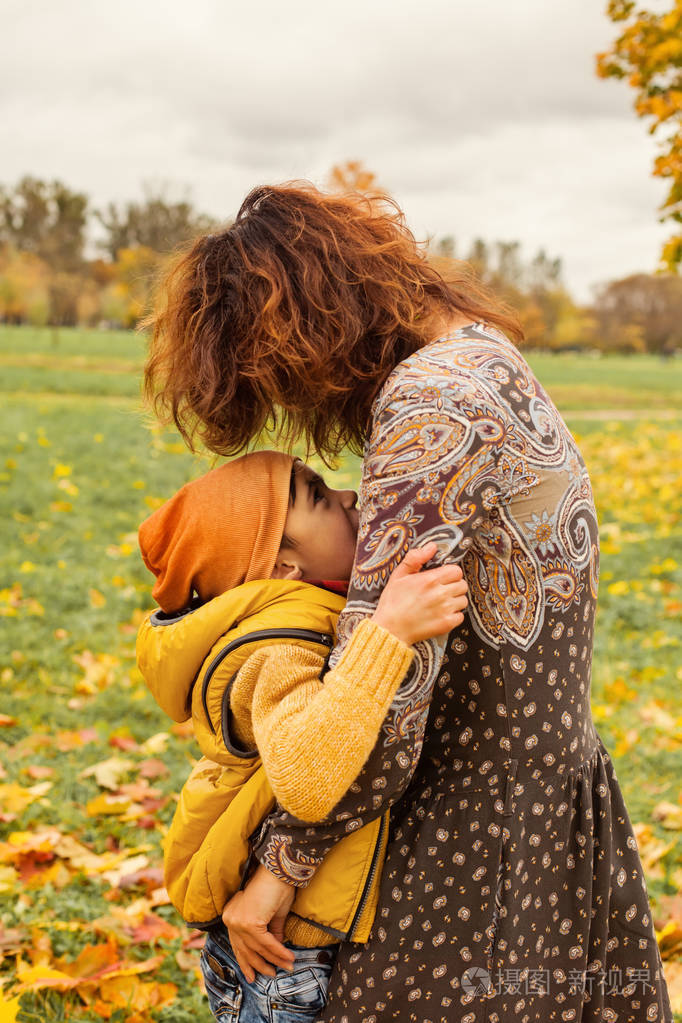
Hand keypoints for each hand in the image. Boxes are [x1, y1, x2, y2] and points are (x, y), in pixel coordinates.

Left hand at [221, 863, 295, 982]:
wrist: (279, 869)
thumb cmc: (276, 886)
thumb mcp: (272, 914)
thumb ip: (270, 933)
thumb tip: (276, 948)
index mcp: (232, 915)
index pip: (238, 944)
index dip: (247, 961)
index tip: (253, 975)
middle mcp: (231, 919)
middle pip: (246, 949)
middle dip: (260, 965)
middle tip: (271, 975)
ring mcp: (238, 921)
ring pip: (257, 948)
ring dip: (274, 960)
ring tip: (287, 967)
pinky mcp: (250, 923)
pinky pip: (267, 943)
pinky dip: (279, 951)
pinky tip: (288, 958)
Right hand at [371, 541, 467, 645]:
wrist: (389, 629)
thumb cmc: (392, 602)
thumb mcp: (398, 575)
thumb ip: (415, 558)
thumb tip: (432, 546)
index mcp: (430, 579)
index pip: (456, 571)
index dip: (450, 573)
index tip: (443, 578)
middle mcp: (440, 594)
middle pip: (462, 585)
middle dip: (454, 586)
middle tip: (442, 590)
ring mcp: (445, 610)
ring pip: (463, 600)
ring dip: (455, 600)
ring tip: (441, 603)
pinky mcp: (446, 624)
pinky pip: (460, 616)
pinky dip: (454, 615)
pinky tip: (441, 614)